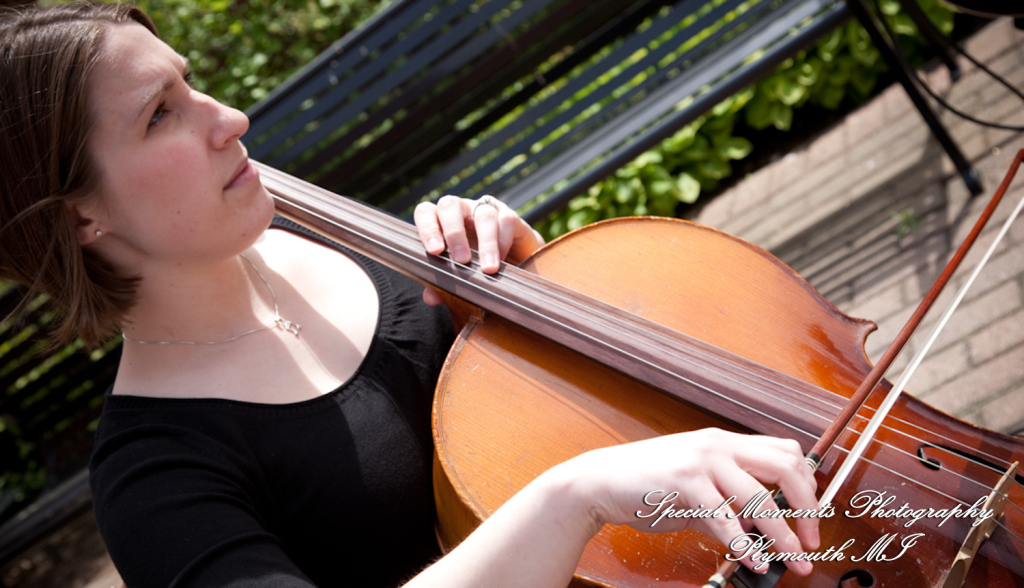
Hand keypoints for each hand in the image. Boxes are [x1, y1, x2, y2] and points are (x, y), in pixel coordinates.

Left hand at [414, 195, 544, 304]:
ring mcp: (485, 210)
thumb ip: (441, 284)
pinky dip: (503, 243)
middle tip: (461, 260)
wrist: (513, 260)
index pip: (425, 212)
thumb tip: (430, 297)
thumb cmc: (475, 264)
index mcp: (440, 221)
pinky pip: (506, 221)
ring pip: (483, 215)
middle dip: (454, 233)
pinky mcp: (509, 216)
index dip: (427, 228)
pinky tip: (502, 261)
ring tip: (487, 269)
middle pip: (450, 205)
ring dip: (485, 244)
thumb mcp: (457, 274)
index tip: (435, 251)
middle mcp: (461, 210)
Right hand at [551, 428, 819, 576]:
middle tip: (812, 540)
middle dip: (807, 508)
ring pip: (760, 497)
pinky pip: (725, 518)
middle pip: (785, 468)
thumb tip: (763, 531)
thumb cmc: (646, 483)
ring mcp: (700, 461)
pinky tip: (753, 561)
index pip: (785, 452)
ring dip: (783, 535)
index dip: (807, 485)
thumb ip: (730, 504)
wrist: (599, 481)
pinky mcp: (684, 483)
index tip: (812, 517)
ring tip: (793, 560)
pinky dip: (744, 545)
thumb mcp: (696, 488)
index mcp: (724, 442)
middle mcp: (717, 445)